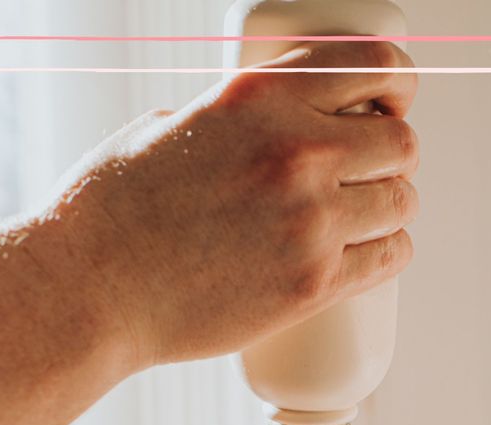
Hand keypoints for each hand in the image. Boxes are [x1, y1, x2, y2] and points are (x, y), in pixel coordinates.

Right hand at [25, 40, 419, 370]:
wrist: (88, 291)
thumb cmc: (111, 212)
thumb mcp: (166, 127)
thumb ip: (228, 119)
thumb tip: (264, 124)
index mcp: (260, 96)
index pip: (377, 66)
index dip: (396, 86)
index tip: (390, 106)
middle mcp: (296, 151)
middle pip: (402, 144)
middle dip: (392, 157)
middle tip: (369, 174)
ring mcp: (311, 221)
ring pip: (402, 203)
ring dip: (389, 209)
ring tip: (362, 220)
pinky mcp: (315, 283)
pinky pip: (391, 257)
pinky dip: (386, 253)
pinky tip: (369, 254)